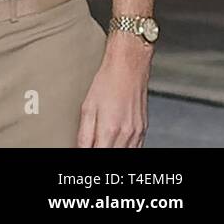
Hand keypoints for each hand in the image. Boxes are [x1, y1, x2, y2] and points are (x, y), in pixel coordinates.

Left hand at [76, 32, 151, 146]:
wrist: (129, 67)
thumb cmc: (107, 82)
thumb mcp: (88, 107)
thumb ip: (84, 133)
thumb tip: (80, 147)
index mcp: (110, 129)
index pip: (97, 153)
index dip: (88, 153)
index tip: (82, 150)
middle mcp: (127, 134)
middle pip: (112, 155)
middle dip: (99, 151)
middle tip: (92, 144)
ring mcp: (137, 133)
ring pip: (125, 154)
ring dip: (112, 151)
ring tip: (101, 142)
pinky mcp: (143, 129)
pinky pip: (135, 148)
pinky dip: (124, 149)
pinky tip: (115, 143)